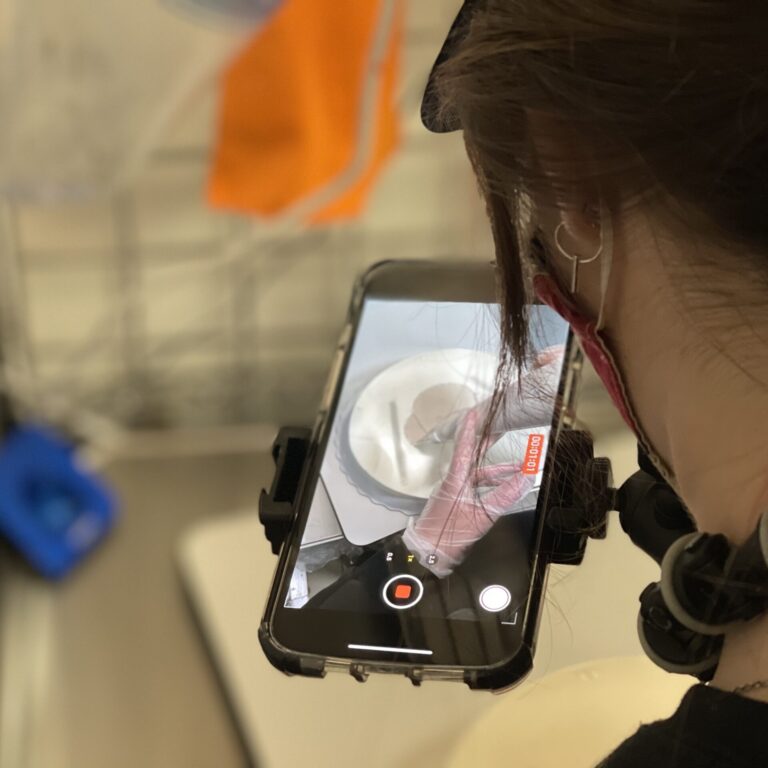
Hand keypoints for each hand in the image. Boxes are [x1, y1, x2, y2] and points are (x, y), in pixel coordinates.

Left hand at [402, 408, 534, 576]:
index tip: (477, 412)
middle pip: (474, 455)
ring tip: (521, 468)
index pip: (465, 446)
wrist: (429, 552)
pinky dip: (494, 484)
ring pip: (480, 473)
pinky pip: (479, 486)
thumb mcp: (482, 515)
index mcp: (457, 478)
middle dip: (488, 441)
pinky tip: (508, 487)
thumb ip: (504, 496)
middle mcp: (455, 480)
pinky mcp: (458, 501)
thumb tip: (526, 477)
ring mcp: (456, 490)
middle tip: (502, 426)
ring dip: (499, 470)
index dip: (471, 428)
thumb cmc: (450, 532)